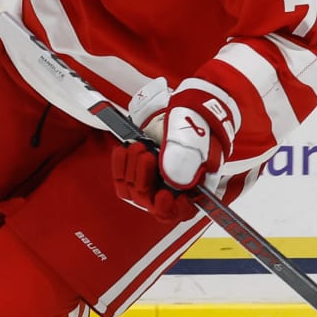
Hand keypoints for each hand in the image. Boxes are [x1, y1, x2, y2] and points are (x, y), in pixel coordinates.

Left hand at [110, 87, 234, 221]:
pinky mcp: (139, 171)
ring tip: (139, 147)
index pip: (183, 211)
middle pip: (154, 203)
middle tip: (147, 155)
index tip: (165, 194)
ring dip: (132, 170)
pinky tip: (123, 149)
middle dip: (145, 179)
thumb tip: (174, 182)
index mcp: (196, 186)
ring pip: (136, 191)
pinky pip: (122, 180)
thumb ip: (185, 158)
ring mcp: (156, 181)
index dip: (173, 209)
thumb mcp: (193, 137)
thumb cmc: (196, 122)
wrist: (184, 105)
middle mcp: (175, 189)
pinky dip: (120, 165)